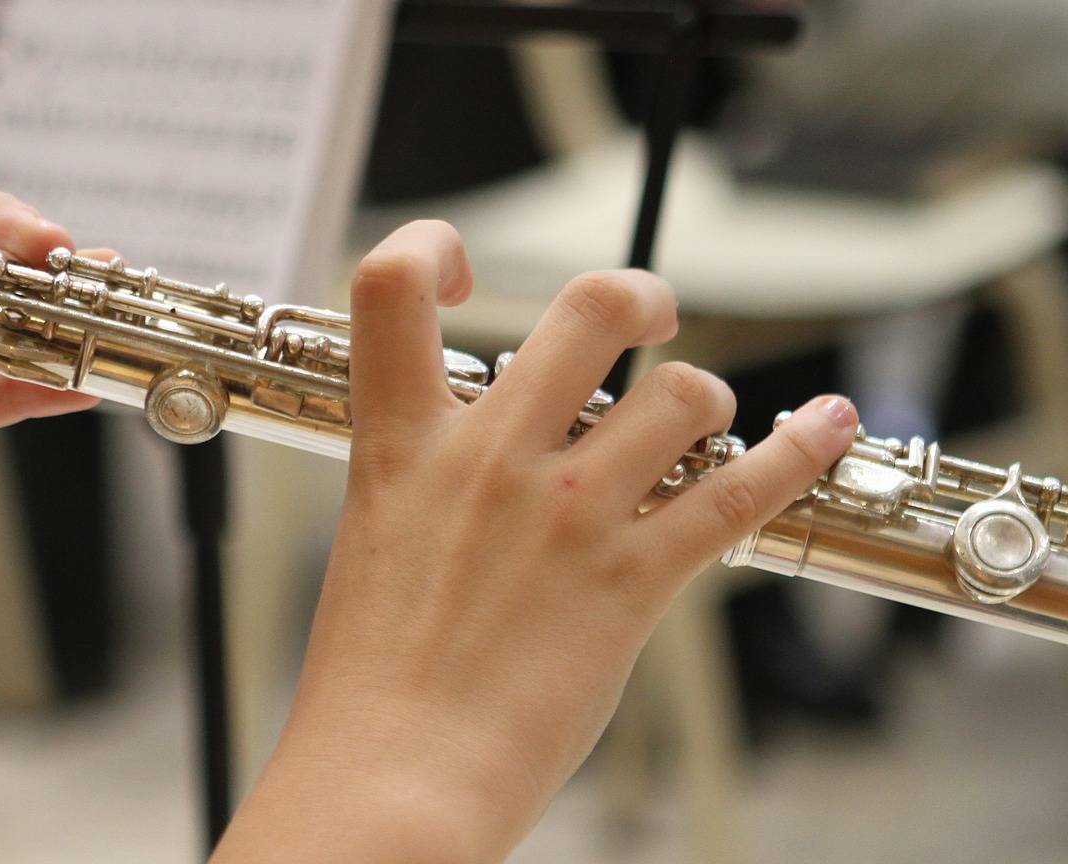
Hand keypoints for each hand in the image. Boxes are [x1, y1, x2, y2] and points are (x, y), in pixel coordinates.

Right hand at [216, 221, 858, 862]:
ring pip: (683, 393)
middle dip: (637, 296)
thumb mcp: (375, 541)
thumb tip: (484, 445)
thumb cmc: (373, 679)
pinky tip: (823, 422)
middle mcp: (489, 458)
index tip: (466, 273)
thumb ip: (427, 476)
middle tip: (646, 315)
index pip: (390, 283)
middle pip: (591, 307)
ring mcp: (568, 514)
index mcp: (401, 444)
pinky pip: (739, 488)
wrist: (394, 774)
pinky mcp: (631, 579)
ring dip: (701, 401)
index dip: (433, 247)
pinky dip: (799, 447)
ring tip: (691, 429)